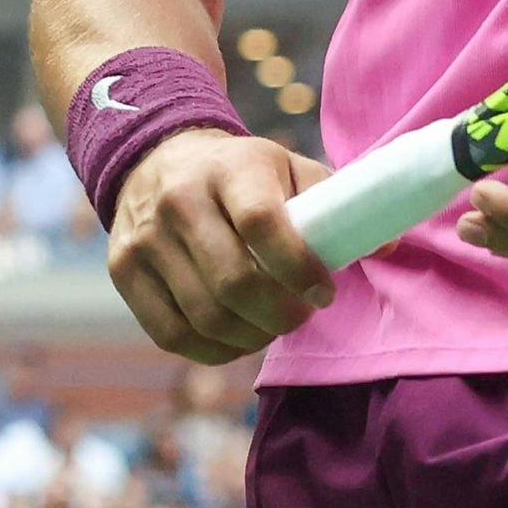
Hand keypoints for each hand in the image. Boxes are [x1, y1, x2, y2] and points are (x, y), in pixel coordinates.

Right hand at [106, 127, 331, 365]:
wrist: (155, 157)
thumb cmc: (239, 173)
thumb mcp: (285, 166)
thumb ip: (333, 203)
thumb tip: (385, 246)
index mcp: (229, 168)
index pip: (263, 224)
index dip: (300, 269)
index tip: (323, 292)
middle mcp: (179, 200)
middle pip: (234, 282)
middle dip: (281, 315)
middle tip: (300, 315)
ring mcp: (144, 238)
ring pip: (206, 316)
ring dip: (251, 336)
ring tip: (270, 325)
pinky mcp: (123, 270)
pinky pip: (172, 334)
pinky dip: (213, 349)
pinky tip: (235, 335)